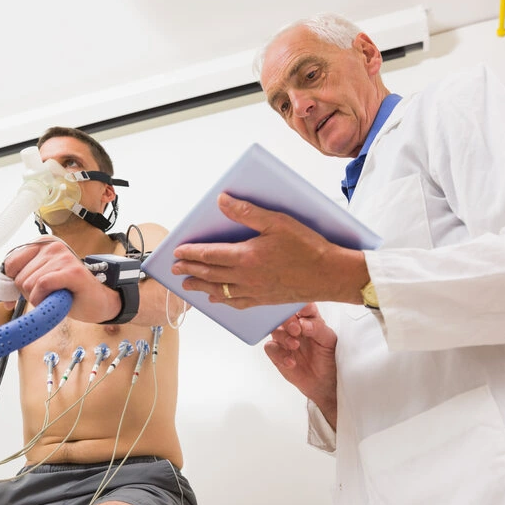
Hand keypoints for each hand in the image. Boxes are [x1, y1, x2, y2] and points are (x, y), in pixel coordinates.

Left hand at [2, 238, 120, 323]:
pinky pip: (42, 285)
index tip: (23, 293)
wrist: (98, 302)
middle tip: (48, 294)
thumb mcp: (40, 282)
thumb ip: (20, 282)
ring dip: (39, 298)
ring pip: (29, 283)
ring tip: (57, 295)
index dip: (12, 284)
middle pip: (18, 277)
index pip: (9, 264)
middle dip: (29, 293)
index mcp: (41, 244)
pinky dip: (43, 298)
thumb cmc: (69, 292)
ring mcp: (63, 256)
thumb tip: (0, 294)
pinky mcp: (72, 271)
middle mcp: (52, 246)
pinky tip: (55, 299)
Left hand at [170, 193, 367, 307]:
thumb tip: (222, 201)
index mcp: (246, 256)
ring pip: (220, 291)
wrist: (329, 275)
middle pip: (209, 274)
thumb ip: (247, 213)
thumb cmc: (307, 247)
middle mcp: (245, 277)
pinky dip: (223, 300)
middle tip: (175, 271)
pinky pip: (237, 303)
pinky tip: (218, 300)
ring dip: (201, 288)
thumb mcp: (277, 222)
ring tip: (188, 286)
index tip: (177, 252)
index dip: (191, 254)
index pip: (209, 255)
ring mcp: (254, 291)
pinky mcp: (264, 300)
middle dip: (190, 271)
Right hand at [264, 303, 337, 425]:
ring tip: (294, 346)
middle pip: (284, 316)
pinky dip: (280, 354)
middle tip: (296, 329)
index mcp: (310, 319)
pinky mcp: (277, 353)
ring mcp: (284, 339)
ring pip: (275, 330)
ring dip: (284, 337)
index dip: (301, 306)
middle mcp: (295, 326)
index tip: (303, 311)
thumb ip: (318, 329)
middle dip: (289, 321)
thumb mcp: (329, 341)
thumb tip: (303, 323)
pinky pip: (271, 348)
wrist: (323, 382)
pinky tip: (291, 362)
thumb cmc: (328, 358)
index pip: (303, 307)